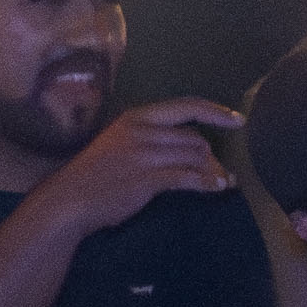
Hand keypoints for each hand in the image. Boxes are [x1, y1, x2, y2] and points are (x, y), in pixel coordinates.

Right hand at [14, 94, 249, 249]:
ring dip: (213, 171)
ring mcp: (145, 154)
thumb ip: (150, 139)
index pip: (185, 106)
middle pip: (195, 137)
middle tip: (221, 173)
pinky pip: (189, 177)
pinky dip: (207, 183)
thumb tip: (190, 147)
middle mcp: (142, 130)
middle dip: (212, 157)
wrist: (69, 200)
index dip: (216, 111)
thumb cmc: (94, 175)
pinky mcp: (148, 178)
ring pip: (196, 156)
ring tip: (222, 183)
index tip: (237, 121)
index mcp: (136, 117)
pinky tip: (216, 189)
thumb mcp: (119, 143)